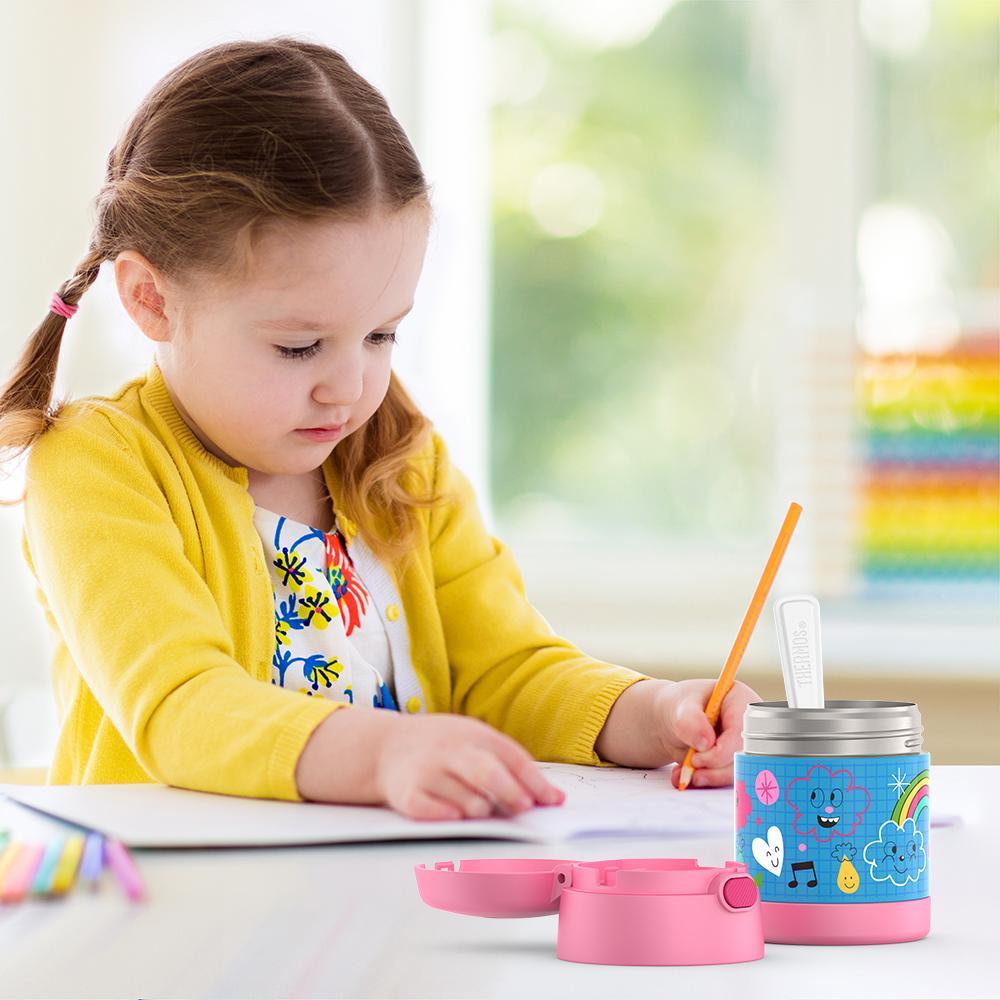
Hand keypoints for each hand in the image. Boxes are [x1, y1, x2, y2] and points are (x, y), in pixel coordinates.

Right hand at [375, 712, 565, 820]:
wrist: (385, 745)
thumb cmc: (442, 746)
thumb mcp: (475, 740)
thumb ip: (511, 765)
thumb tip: (554, 798)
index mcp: (473, 735)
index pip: (510, 756)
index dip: (533, 780)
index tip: (551, 801)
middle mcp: (450, 751)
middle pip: (485, 772)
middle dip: (510, 792)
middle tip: (524, 808)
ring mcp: (426, 771)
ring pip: (461, 795)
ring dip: (480, 807)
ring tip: (487, 811)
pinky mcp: (405, 793)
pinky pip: (427, 809)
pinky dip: (443, 814)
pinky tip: (456, 817)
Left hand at [656, 679, 759, 788]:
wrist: (672, 722)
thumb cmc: (680, 707)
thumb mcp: (680, 708)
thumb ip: (690, 721)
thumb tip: (706, 742)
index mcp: (742, 702)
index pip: (741, 733)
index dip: (721, 752)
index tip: (696, 759)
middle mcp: (750, 726)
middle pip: (745, 758)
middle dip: (717, 771)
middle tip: (692, 773)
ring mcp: (745, 746)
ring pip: (739, 773)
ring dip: (711, 779)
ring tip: (685, 775)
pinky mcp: (736, 763)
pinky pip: (728, 780)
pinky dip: (707, 782)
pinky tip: (687, 777)